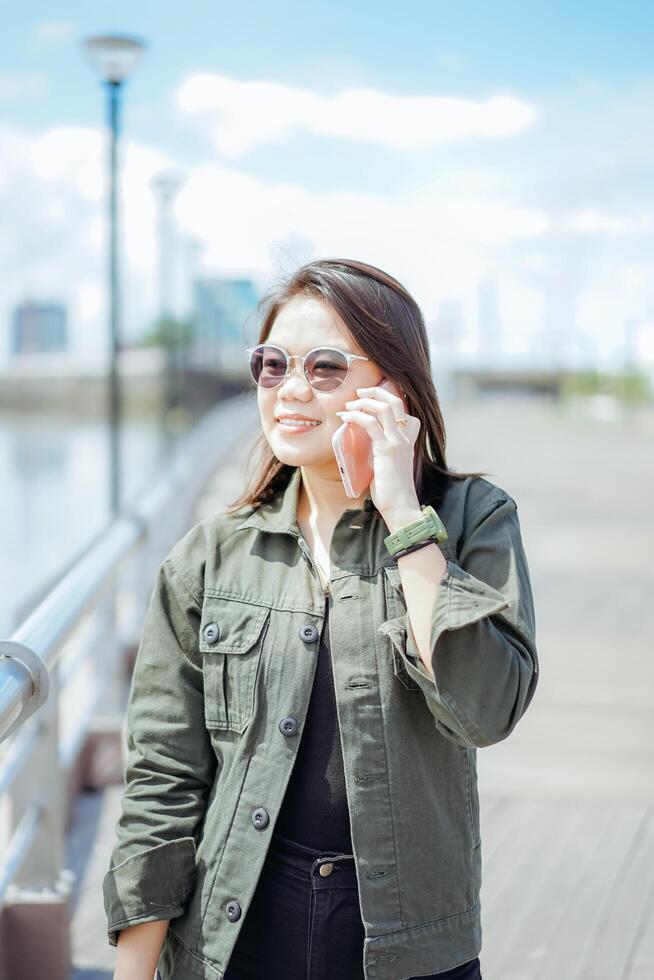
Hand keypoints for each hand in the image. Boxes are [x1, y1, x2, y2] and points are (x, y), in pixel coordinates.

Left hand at [336, 382, 421, 519]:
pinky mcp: (387, 449)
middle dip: (375, 391)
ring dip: (363, 402)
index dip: (387, 398)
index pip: (403, 409)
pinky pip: (370, 423)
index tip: (368, 399)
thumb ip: (380, 450)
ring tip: (348, 405)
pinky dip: (355, 417)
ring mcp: (398, 442)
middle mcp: (405, 437)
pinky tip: (344, 418)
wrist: (400, 507)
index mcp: (407, 439)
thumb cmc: (391, 491)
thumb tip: (364, 441)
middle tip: (358, 392)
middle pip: (395, 400)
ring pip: (383, 408)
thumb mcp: (387, 464)